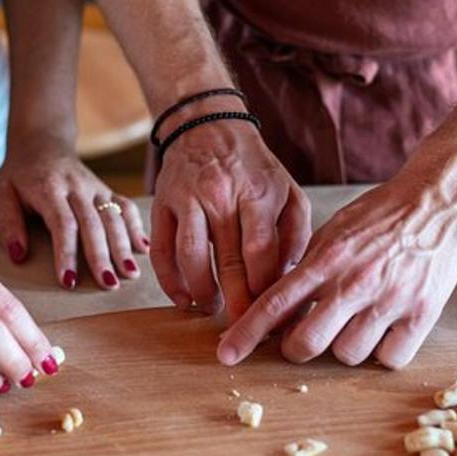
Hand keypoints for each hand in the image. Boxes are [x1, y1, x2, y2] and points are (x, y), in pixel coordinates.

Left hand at [0, 139, 147, 289]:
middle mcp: (76, 187)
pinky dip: (136, 227)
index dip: (67, 253)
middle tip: (109, 284)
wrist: (42, 142)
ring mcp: (95, 187)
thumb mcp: (2, 193)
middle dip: (102, 256)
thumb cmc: (20, 174)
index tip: (69, 281)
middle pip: (92, 224)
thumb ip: (8, 223)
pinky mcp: (107, 189)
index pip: (62, 223)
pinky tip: (143, 249)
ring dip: (123, 246)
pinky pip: (126, 207)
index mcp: (49, 188)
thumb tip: (18, 256)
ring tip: (130, 273)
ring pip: (113, 217)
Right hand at [152, 113, 309, 319]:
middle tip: (244, 331)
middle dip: (237, 302)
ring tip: (214, 310)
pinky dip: (170, 281)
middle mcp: (221, 195)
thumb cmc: (253, 167)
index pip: (261, 252)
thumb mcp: (288, 190)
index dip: (266, 289)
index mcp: (258, 192)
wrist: (206, 124)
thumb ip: (295, 233)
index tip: (272, 315)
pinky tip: (184, 299)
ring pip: (191, 258)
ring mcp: (187, 199)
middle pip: (229, 260)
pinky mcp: (161, 203)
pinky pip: (162, 251)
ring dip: (203, 292)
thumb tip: (291, 279)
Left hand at [215, 177, 456, 367]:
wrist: (436, 203)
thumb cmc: (380, 217)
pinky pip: (390, 358)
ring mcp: (389, 300)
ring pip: (347, 355)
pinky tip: (384, 331)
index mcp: (326, 259)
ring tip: (354, 323)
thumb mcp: (333, 232)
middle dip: (297, 347)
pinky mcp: (422, 314)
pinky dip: (383, 352)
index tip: (226, 354)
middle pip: (306, 343)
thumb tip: (276, 305)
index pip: (274, 304)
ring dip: (343, 347)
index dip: (247, 333)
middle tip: (303, 338)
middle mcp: (354, 283)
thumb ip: (306, 268)